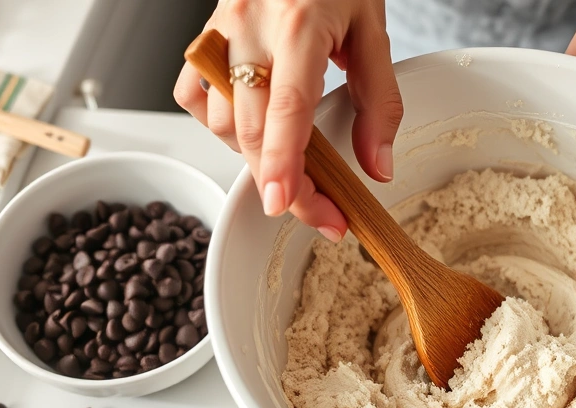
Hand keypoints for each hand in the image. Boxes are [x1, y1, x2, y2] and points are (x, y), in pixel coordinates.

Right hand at [173, 0, 403, 240]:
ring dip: (256, 158)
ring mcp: (220, 32)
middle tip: (323, 213)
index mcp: (300, 26)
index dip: (283, 163)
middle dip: (285, 183)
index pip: (286, 108)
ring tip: (294, 168)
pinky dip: (220, 127)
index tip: (284, 203)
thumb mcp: (374, 32)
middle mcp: (250, 28)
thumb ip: (380, 102)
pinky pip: (195, 97)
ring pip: (222, 121)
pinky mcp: (203, 38)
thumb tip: (377, 165)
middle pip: (252, 128)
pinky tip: (250, 131)